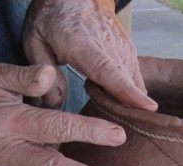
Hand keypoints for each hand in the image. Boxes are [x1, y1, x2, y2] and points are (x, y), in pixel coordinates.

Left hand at [23, 0, 157, 110]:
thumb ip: (43, 75)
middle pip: (128, 84)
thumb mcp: (34, 41)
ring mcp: (123, 49)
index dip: (129, 92)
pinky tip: (117, 101)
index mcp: (83, 46)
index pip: (111, 72)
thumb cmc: (52, 17)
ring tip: (114, 116)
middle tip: (120, 132)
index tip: (148, 108)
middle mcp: (109, 47)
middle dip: (130, 110)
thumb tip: (54, 105)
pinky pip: (135, 78)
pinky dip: (130, 92)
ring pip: (135, 83)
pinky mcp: (129, 52)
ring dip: (128, 102)